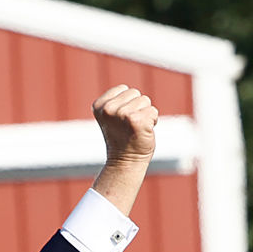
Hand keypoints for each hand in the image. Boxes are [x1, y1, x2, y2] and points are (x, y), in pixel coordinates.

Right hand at [91, 85, 158, 215]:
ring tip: (136, 128)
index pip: (123, 89)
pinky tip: (143, 132)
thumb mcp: (112, 116)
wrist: (125, 162)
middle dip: (137, 107)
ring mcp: (122, 114)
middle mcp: (108, 109)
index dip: (127, 103)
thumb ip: (118, 101)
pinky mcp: (136, 120)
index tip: (121, 120)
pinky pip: (153, 111)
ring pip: (145, 100)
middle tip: (130, 125)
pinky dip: (153, 121)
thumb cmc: (122, 138)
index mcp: (99, 105)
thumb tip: (133, 93)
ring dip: (145, 114)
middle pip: (135, 93)